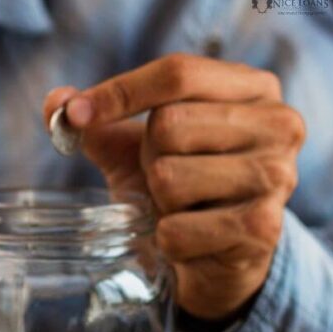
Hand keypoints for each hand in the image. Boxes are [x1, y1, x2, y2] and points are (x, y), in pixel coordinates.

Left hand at [43, 53, 304, 320]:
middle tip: (165, 180)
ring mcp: (276, 176)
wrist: (210, 258)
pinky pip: (176, 229)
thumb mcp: (134, 149)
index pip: (178, 73)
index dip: (120, 91)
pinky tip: (191, 240)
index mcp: (252, 88)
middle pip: (169, 125)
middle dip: (148, 159)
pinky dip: (168, 240)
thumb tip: (55, 103)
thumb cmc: (179, 189)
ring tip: (183, 209)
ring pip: (169, 178)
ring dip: (158, 203)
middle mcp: (277, 124)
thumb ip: (96, 123)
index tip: (75, 115)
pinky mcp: (262, 228)